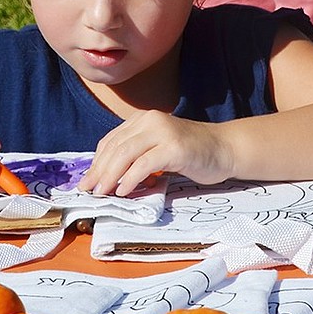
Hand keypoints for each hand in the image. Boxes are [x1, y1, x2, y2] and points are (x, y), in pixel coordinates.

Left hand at [78, 111, 235, 196]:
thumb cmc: (191, 153)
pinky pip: (145, 164)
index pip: (111, 141)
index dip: (96, 163)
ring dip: (109, 176)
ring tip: (102, 194)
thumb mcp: (157, 150)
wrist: (225, 148)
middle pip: (115, 148)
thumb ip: (136, 157)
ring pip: (125, 154)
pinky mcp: (174, 147)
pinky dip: (131, 179)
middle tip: (88, 192)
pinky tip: (124, 191)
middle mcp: (150, 121)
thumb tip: (108, 179)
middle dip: (98, 172)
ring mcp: (163, 132)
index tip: (87, 183)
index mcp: (142, 120)